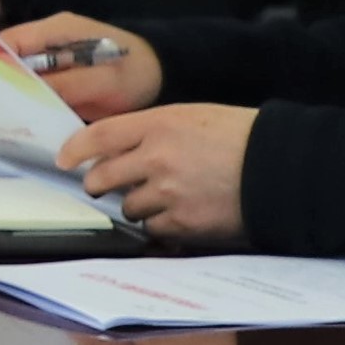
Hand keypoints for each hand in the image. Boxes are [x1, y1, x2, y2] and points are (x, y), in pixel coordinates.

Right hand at [10, 17, 166, 118]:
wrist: (162, 75)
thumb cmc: (135, 70)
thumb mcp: (103, 79)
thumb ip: (67, 85)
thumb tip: (28, 98)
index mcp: (55, 31)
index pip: (8, 43)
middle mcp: (47, 45)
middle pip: (8, 62)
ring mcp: (53, 65)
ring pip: (19, 81)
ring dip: (8, 100)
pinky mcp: (59, 83)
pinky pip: (34, 94)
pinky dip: (26, 109)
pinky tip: (18, 128)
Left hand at [62, 101, 255, 241]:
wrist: (280, 167)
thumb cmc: (239, 136)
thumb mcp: (192, 116)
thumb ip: (152, 131)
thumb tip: (118, 148)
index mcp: (158, 124)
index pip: (99, 137)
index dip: (75, 149)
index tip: (64, 160)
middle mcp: (156, 159)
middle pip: (102, 177)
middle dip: (98, 183)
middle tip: (104, 185)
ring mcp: (169, 193)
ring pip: (127, 206)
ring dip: (134, 204)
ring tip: (158, 197)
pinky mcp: (184, 223)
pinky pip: (153, 228)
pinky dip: (159, 224)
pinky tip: (176, 214)